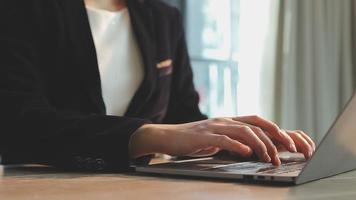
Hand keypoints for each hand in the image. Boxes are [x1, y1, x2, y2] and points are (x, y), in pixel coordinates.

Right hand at [129, 116, 314, 165]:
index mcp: (229, 120)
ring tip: (268, 159)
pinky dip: (237, 145)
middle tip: (284, 154)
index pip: (258, 121)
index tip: (289, 143)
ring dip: (260, 145)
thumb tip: (251, 149)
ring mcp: (215, 126)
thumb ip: (233, 140)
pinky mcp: (204, 136)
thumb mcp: (217, 138)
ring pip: (244, 131)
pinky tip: (246, 153)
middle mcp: (225, 120)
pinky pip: (224, 139)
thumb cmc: (193, 139)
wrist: (169, 135)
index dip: (275, 130)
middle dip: (274, 139)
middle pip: (256, 126)